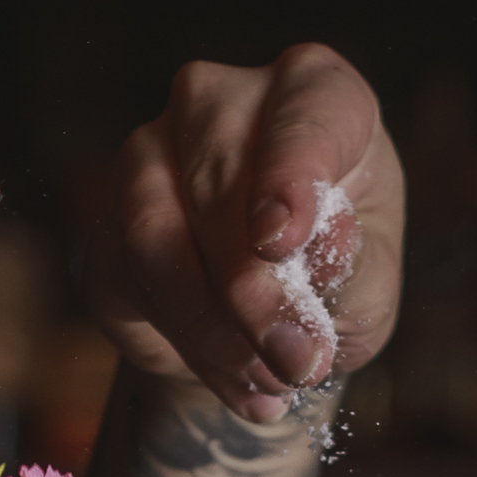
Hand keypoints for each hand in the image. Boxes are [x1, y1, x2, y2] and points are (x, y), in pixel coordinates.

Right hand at [88, 43, 406, 423]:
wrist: (267, 318)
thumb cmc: (336, 274)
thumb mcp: (370, 282)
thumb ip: (355, 269)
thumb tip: (322, 249)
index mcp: (312, 92)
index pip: (302, 116)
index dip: (289, 175)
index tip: (281, 241)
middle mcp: (221, 102)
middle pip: (218, 185)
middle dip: (254, 293)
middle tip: (295, 364)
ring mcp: (150, 152)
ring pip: (158, 236)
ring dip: (214, 327)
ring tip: (270, 383)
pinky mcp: (107, 218)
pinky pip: (130, 281)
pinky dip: (187, 346)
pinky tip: (236, 383)